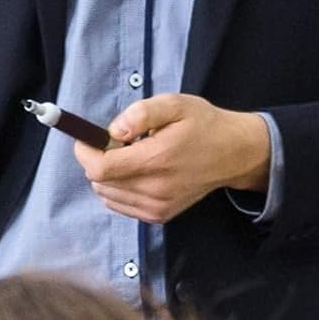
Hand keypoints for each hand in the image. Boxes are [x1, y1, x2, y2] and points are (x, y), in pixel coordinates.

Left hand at [73, 93, 269, 223]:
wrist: (233, 153)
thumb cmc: (203, 125)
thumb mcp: (175, 104)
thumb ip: (141, 113)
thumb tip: (114, 130)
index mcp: (156, 160)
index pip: (100, 168)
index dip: (85, 152)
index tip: (87, 139)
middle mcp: (155, 189)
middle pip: (100, 182)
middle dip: (98, 160)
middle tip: (118, 143)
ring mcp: (157, 207)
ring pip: (107, 195)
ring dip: (109, 175)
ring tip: (132, 157)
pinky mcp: (159, 215)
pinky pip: (121, 205)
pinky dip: (119, 188)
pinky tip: (138, 172)